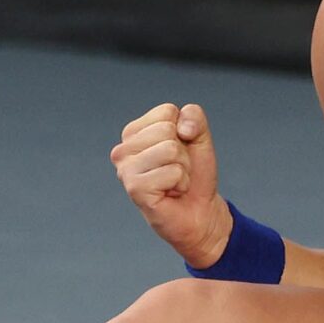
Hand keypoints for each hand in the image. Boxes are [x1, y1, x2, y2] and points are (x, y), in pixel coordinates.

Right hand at [111, 102, 230, 268]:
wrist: (200, 210)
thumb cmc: (193, 174)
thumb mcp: (199, 137)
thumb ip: (193, 117)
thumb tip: (183, 128)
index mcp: (133, 133)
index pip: (166, 112)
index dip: (183, 131)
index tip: (178, 152)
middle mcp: (123, 150)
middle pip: (167, 130)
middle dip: (183, 151)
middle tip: (177, 170)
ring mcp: (126, 170)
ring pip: (170, 149)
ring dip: (183, 168)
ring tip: (174, 182)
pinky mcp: (135, 188)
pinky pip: (172, 172)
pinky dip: (181, 183)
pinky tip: (171, 193)